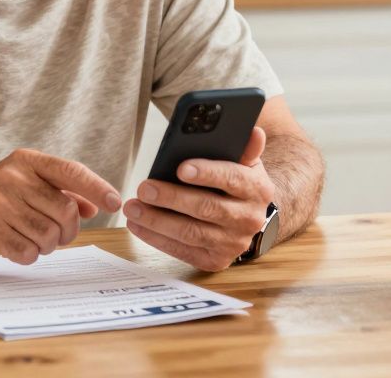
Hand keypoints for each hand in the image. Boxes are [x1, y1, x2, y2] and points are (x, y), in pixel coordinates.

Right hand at [0, 148, 121, 264]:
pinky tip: (14, 246)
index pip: (70, 171)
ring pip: (49, 236)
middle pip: (65, 212)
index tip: (115, 202)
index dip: (97, 187)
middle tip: (56, 235)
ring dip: (46, 245)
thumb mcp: (24, 184)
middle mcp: (12, 178)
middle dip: (67, 231)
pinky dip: (27, 255)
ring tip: (30, 238)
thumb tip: (94, 205)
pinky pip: (27, 252)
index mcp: (25, 161)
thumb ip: (60, 191)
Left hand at [124, 126, 276, 271]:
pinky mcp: (216, 260)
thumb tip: (253, 131)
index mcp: (258, 189)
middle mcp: (249, 219)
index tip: (180, 168)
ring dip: (157, 221)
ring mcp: (233, 243)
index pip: (232, 178)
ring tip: (132, 207)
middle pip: (207, 208)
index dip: (206, 173)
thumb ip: (244, 148)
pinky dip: (157, 239)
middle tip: (144, 188)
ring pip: (191, 233)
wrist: (246, 217)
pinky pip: (183, 251)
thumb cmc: (237, 182)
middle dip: (172, 198)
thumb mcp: (244, 162)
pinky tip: (138, 225)